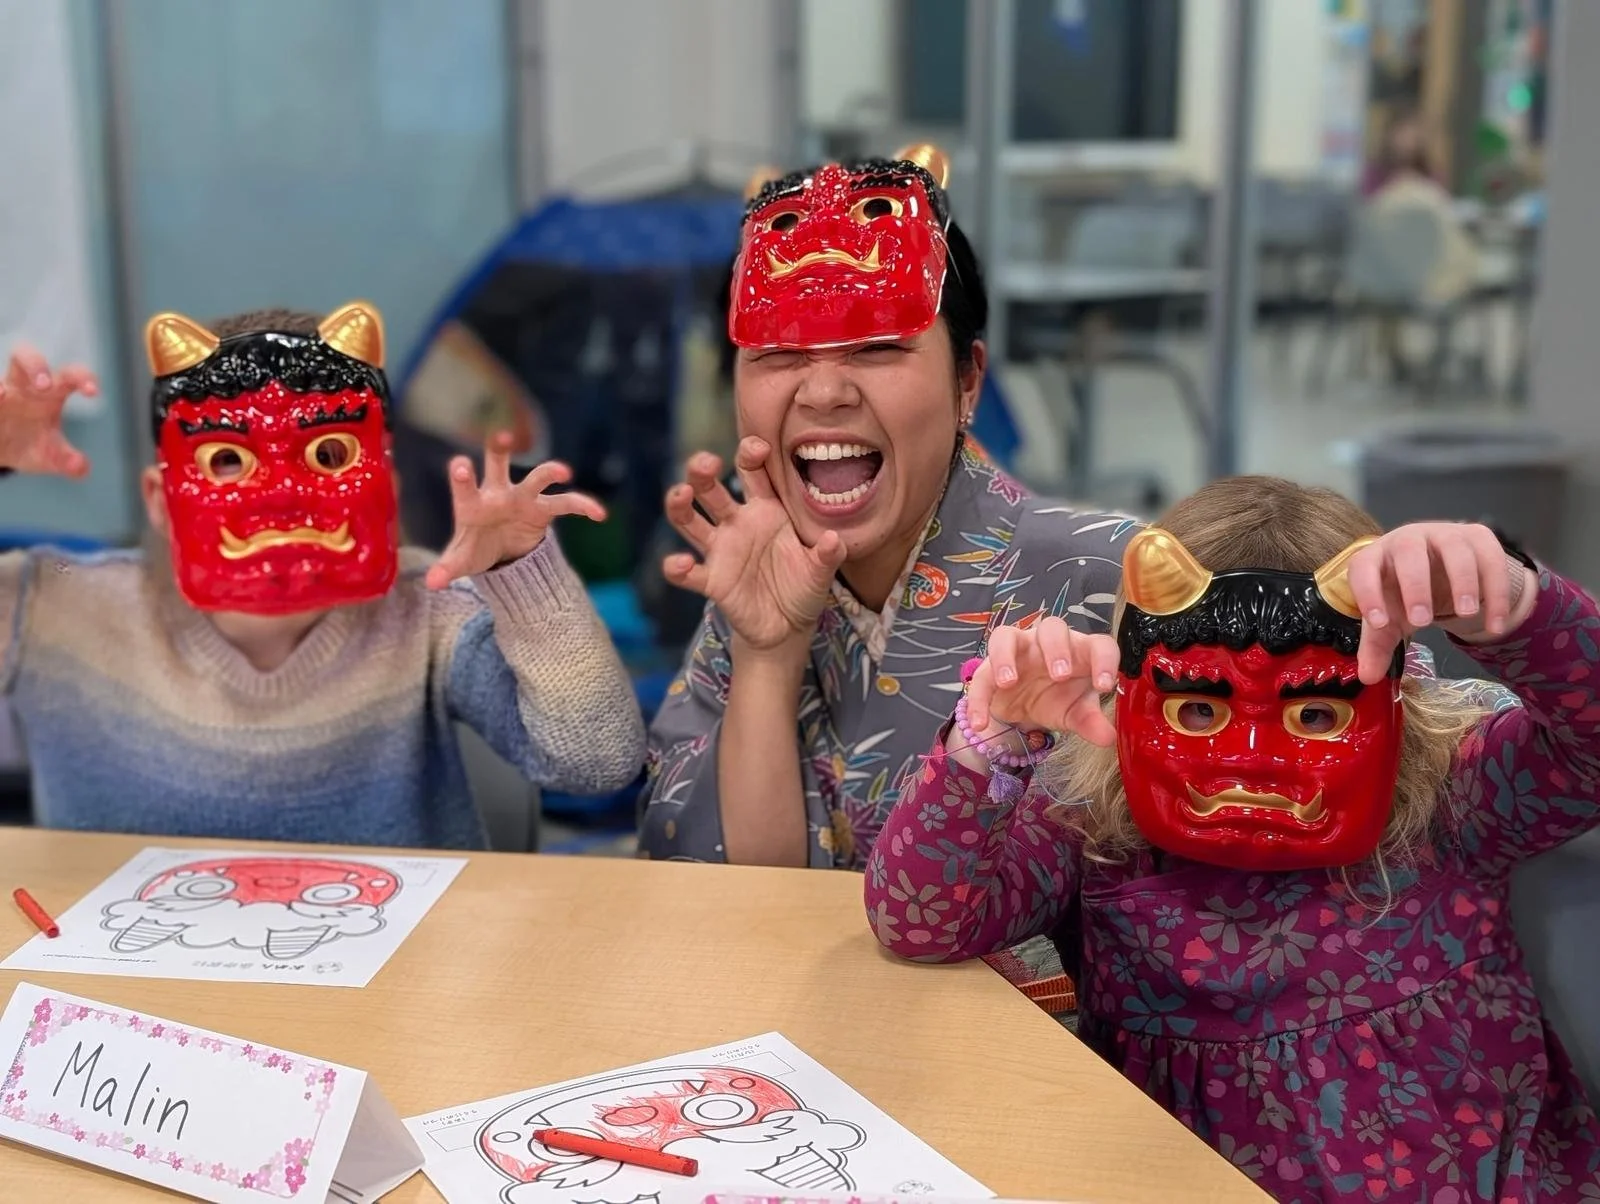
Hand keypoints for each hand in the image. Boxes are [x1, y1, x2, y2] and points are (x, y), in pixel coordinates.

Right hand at [0, 345, 96, 476]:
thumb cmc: (30, 445)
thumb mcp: (51, 456)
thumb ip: (69, 461)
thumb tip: (81, 468)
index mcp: (50, 394)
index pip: (69, 376)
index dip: (83, 378)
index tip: (92, 392)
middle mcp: (22, 387)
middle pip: (27, 358)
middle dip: (35, 366)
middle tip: (44, 386)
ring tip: (2, 395)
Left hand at [424, 433, 604, 589]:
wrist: (503, 552)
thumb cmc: (476, 548)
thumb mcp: (462, 560)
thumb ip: (448, 568)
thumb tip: (431, 584)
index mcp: (473, 503)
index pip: (464, 486)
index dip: (462, 475)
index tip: (461, 465)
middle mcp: (498, 493)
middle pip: (498, 463)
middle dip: (499, 450)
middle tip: (502, 437)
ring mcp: (523, 498)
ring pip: (537, 477)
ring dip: (550, 472)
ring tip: (564, 472)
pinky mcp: (544, 509)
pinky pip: (566, 503)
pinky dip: (583, 506)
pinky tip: (599, 514)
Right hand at [662, 436, 845, 654]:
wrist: (789, 626)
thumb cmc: (804, 586)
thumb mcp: (821, 570)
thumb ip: (828, 554)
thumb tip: (834, 539)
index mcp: (766, 510)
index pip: (752, 473)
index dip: (750, 454)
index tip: (756, 447)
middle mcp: (737, 524)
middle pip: (710, 489)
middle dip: (701, 471)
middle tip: (706, 463)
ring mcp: (721, 550)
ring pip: (689, 521)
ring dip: (679, 504)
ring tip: (681, 494)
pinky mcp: (712, 580)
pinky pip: (688, 573)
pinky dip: (677, 567)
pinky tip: (679, 563)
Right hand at [965, 617, 1119, 747]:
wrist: (1026, 709)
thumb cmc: (1059, 699)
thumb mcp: (1076, 714)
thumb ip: (1091, 722)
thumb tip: (1108, 738)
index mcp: (1080, 652)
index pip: (1099, 644)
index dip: (1104, 661)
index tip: (1103, 687)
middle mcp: (1049, 643)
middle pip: (1052, 627)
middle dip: (1056, 649)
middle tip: (1059, 675)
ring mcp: (1017, 650)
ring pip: (1007, 635)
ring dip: (1006, 656)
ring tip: (1008, 682)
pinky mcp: (990, 667)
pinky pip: (981, 675)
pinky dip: (978, 699)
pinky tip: (980, 723)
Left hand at [1348, 521, 1535, 682]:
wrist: (1441, 569)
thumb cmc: (1405, 593)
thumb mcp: (1391, 618)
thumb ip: (1378, 645)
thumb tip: (1368, 677)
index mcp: (1378, 557)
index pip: (1363, 567)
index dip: (1367, 592)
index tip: (1379, 623)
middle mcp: (1408, 539)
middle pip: (1409, 550)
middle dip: (1415, 585)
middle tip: (1422, 621)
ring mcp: (1445, 534)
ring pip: (1455, 548)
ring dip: (1462, 581)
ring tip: (1464, 614)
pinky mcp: (1479, 537)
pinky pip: (1492, 559)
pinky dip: (1496, 592)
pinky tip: (1495, 624)